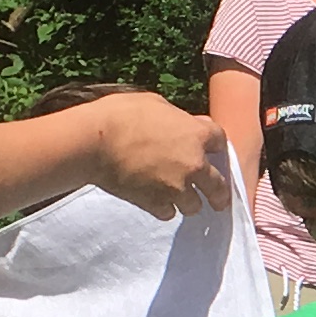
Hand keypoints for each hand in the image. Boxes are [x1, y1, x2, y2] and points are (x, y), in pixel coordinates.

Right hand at [92, 94, 231, 218]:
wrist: (94, 142)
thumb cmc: (120, 115)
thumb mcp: (154, 103)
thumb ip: (176, 117)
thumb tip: (182, 122)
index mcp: (197, 135)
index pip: (221, 142)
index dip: (216, 147)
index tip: (213, 152)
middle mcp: (194, 164)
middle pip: (218, 187)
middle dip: (218, 194)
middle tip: (218, 200)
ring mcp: (176, 188)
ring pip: (194, 206)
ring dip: (187, 202)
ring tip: (178, 199)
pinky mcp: (155, 203)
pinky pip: (168, 213)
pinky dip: (163, 208)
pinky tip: (156, 201)